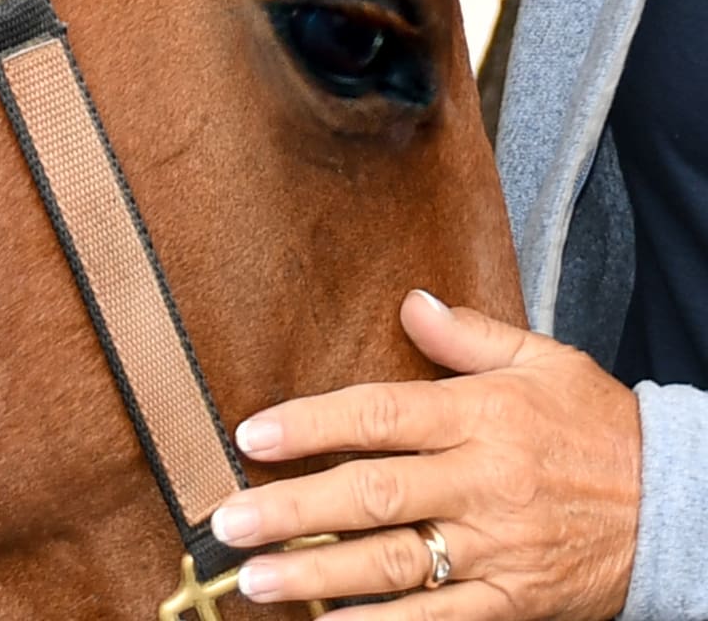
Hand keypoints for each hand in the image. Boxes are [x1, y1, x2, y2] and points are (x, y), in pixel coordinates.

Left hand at [211, 290, 640, 619]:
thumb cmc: (593, 422)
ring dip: (319, 574)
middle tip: (230, 520)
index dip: (311, 424)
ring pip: (394, 563)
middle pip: (372, 494)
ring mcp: (494, 545)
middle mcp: (480, 480)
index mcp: (480, 414)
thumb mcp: (540, 359)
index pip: (379, 415)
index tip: (252, 433)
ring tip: (257, 581)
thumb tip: (410, 302)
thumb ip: (468, 334)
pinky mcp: (512, 599)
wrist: (673, 501)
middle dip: (294, 508)